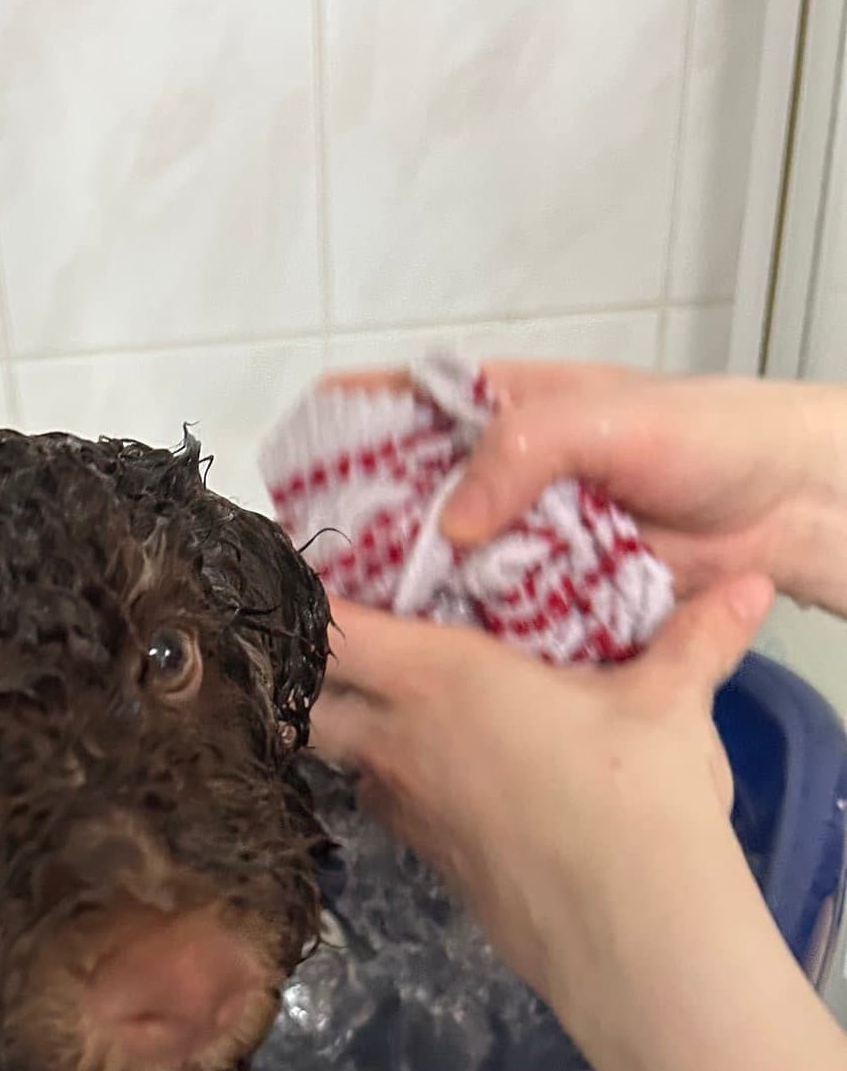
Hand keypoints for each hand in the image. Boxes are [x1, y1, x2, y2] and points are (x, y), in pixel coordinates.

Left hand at [311, 574, 775, 1029]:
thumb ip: (697, 638)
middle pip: (309, 706)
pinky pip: (389, 805)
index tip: (299, 586)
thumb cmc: (635, 795)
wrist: (631, 931)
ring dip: (354, 734)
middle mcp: (400, 743)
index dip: (303, 608)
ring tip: (394, 706)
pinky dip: (400, 781)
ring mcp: (407, 810)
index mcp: (437, 680)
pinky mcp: (429, 860)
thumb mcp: (670, 704)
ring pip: (345, 761)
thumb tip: (748, 585)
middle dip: (307, 679)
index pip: (334, 632)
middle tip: (336, 649)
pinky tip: (448, 772)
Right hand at [324, 362, 846, 615]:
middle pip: (395, 501)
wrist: (784, 509)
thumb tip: (452, 522)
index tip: (287, 474)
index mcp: (496, 408)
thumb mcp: (609, 420)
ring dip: (395, 598)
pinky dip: (452, 641)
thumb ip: (525, 451)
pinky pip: (481, 622)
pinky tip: (413, 665)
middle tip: (305, 576)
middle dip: (351, 535)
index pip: (393, 405)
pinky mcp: (541, 602)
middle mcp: (491, 477)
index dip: (334, 432)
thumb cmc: (705, 438)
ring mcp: (513, 543)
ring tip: (340, 632)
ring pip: (430, 570)